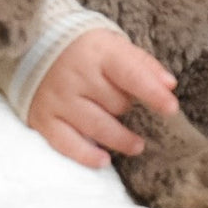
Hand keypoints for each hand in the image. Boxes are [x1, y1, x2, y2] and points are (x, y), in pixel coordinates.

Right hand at [27, 29, 178, 168]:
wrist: (36, 47)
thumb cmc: (88, 51)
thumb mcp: (116, 47)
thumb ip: (144, 65)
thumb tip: (169, 85)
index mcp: (99, 53)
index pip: (131, 75)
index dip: (153, 93)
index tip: (172, 108)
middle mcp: (76, 76)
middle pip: (115, 103)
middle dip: (127, 108)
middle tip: (129, 107)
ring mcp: (58, 98)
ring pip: (96, 126)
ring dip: (120, 139)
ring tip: (137, 145)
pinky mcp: (42, 118)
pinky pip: (66, 143)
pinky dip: (86, 155)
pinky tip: (104, 160)